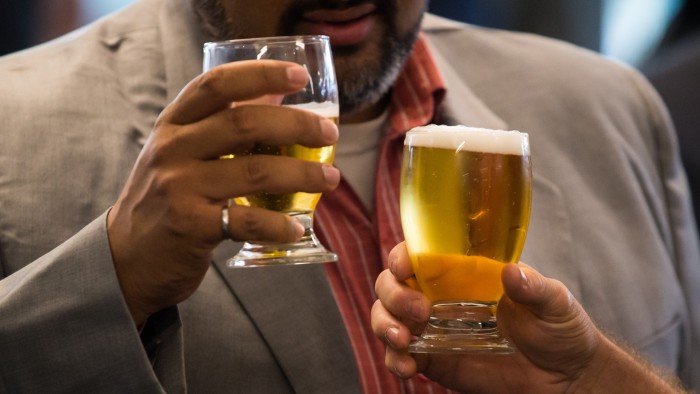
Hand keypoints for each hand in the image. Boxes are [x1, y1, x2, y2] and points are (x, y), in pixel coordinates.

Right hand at [107, 60, 339, 325]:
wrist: (125, 258)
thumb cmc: (164, 199)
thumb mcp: (179, 154)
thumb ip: (218, 129)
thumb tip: (277, 102)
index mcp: (173, 125)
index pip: (216, 84)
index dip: (261, 74)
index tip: (300, 76)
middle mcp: (173, 149)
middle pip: (244, 123)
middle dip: (297, 125)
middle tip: (329, 134)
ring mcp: (180, 187)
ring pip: (254, 171)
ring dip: (301, 174)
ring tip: (330, 178)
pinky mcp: (190, 226)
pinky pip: (247, 222)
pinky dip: (279, 225)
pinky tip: (298, 227)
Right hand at [372, 242, 669, 392]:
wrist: (565, 376)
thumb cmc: (559, 328)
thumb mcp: (555, 301)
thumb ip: (534, 288)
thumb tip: (512, 272)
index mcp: (463, 273)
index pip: (419, 254)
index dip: (402, 256)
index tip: (405, 266)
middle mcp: (440, 296)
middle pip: (392, 285)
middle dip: (393, 294)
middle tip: (419, 311)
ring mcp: (433, 329)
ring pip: (386, 317)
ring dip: (384, 324)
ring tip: (403, 339)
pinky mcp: (435, 359)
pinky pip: (400, 356)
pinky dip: (394, 360)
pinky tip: (406, 366)